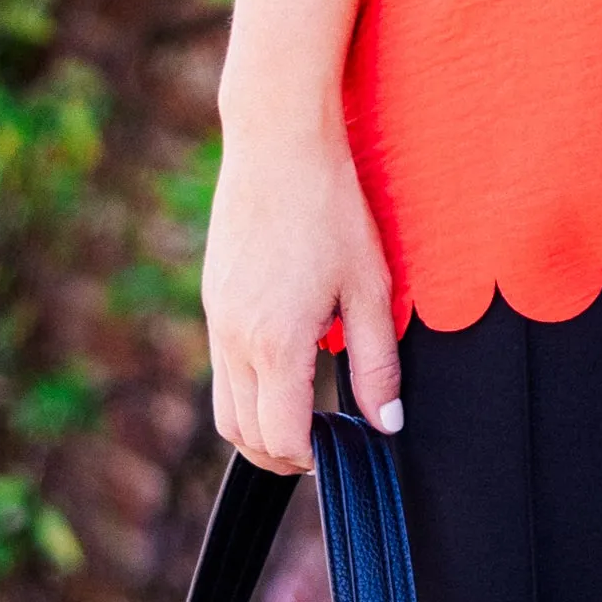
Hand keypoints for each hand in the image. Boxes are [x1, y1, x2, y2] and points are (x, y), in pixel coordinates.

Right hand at [202, 123, 402, 473]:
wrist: (278, 144)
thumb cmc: (332, 209)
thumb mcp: (370, 286)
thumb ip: (378, 362)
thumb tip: (388, 424)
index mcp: (275, 343)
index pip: (281, 438)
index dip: (313, 458)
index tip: (343, 449)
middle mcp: (234, 341)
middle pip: (244, 436)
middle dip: (283, 455)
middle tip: (325, 446)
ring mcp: (216, 321)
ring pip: (225, 409)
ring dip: (260, 427)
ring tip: (305, 415)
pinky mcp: (212, 301)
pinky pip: (221, 369)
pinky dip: (248, 389)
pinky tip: (287, 364)